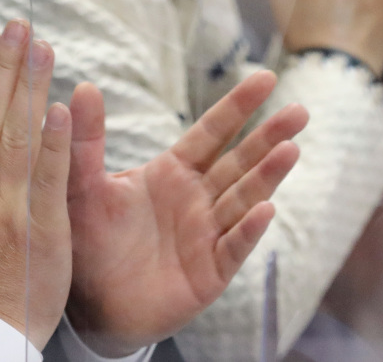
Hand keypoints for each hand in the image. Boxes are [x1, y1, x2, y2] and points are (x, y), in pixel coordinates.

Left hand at [65, 71, 308, 356]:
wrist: (90, 306)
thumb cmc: (90, 242)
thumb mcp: (83, 187)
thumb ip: (85, 141)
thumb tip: (84, 87)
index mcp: (173, 172)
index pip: (212, 132)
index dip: (238, 106)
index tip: (266, 77)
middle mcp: (198, 198)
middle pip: (239, 161)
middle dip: (268, 136)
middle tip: (299, 111)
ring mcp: (208, 234)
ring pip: (244, 198)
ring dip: (267, 175)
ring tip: (291, 150)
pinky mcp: (210, 272)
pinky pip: (233, 247)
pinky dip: (249, 229)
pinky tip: (266, 209)